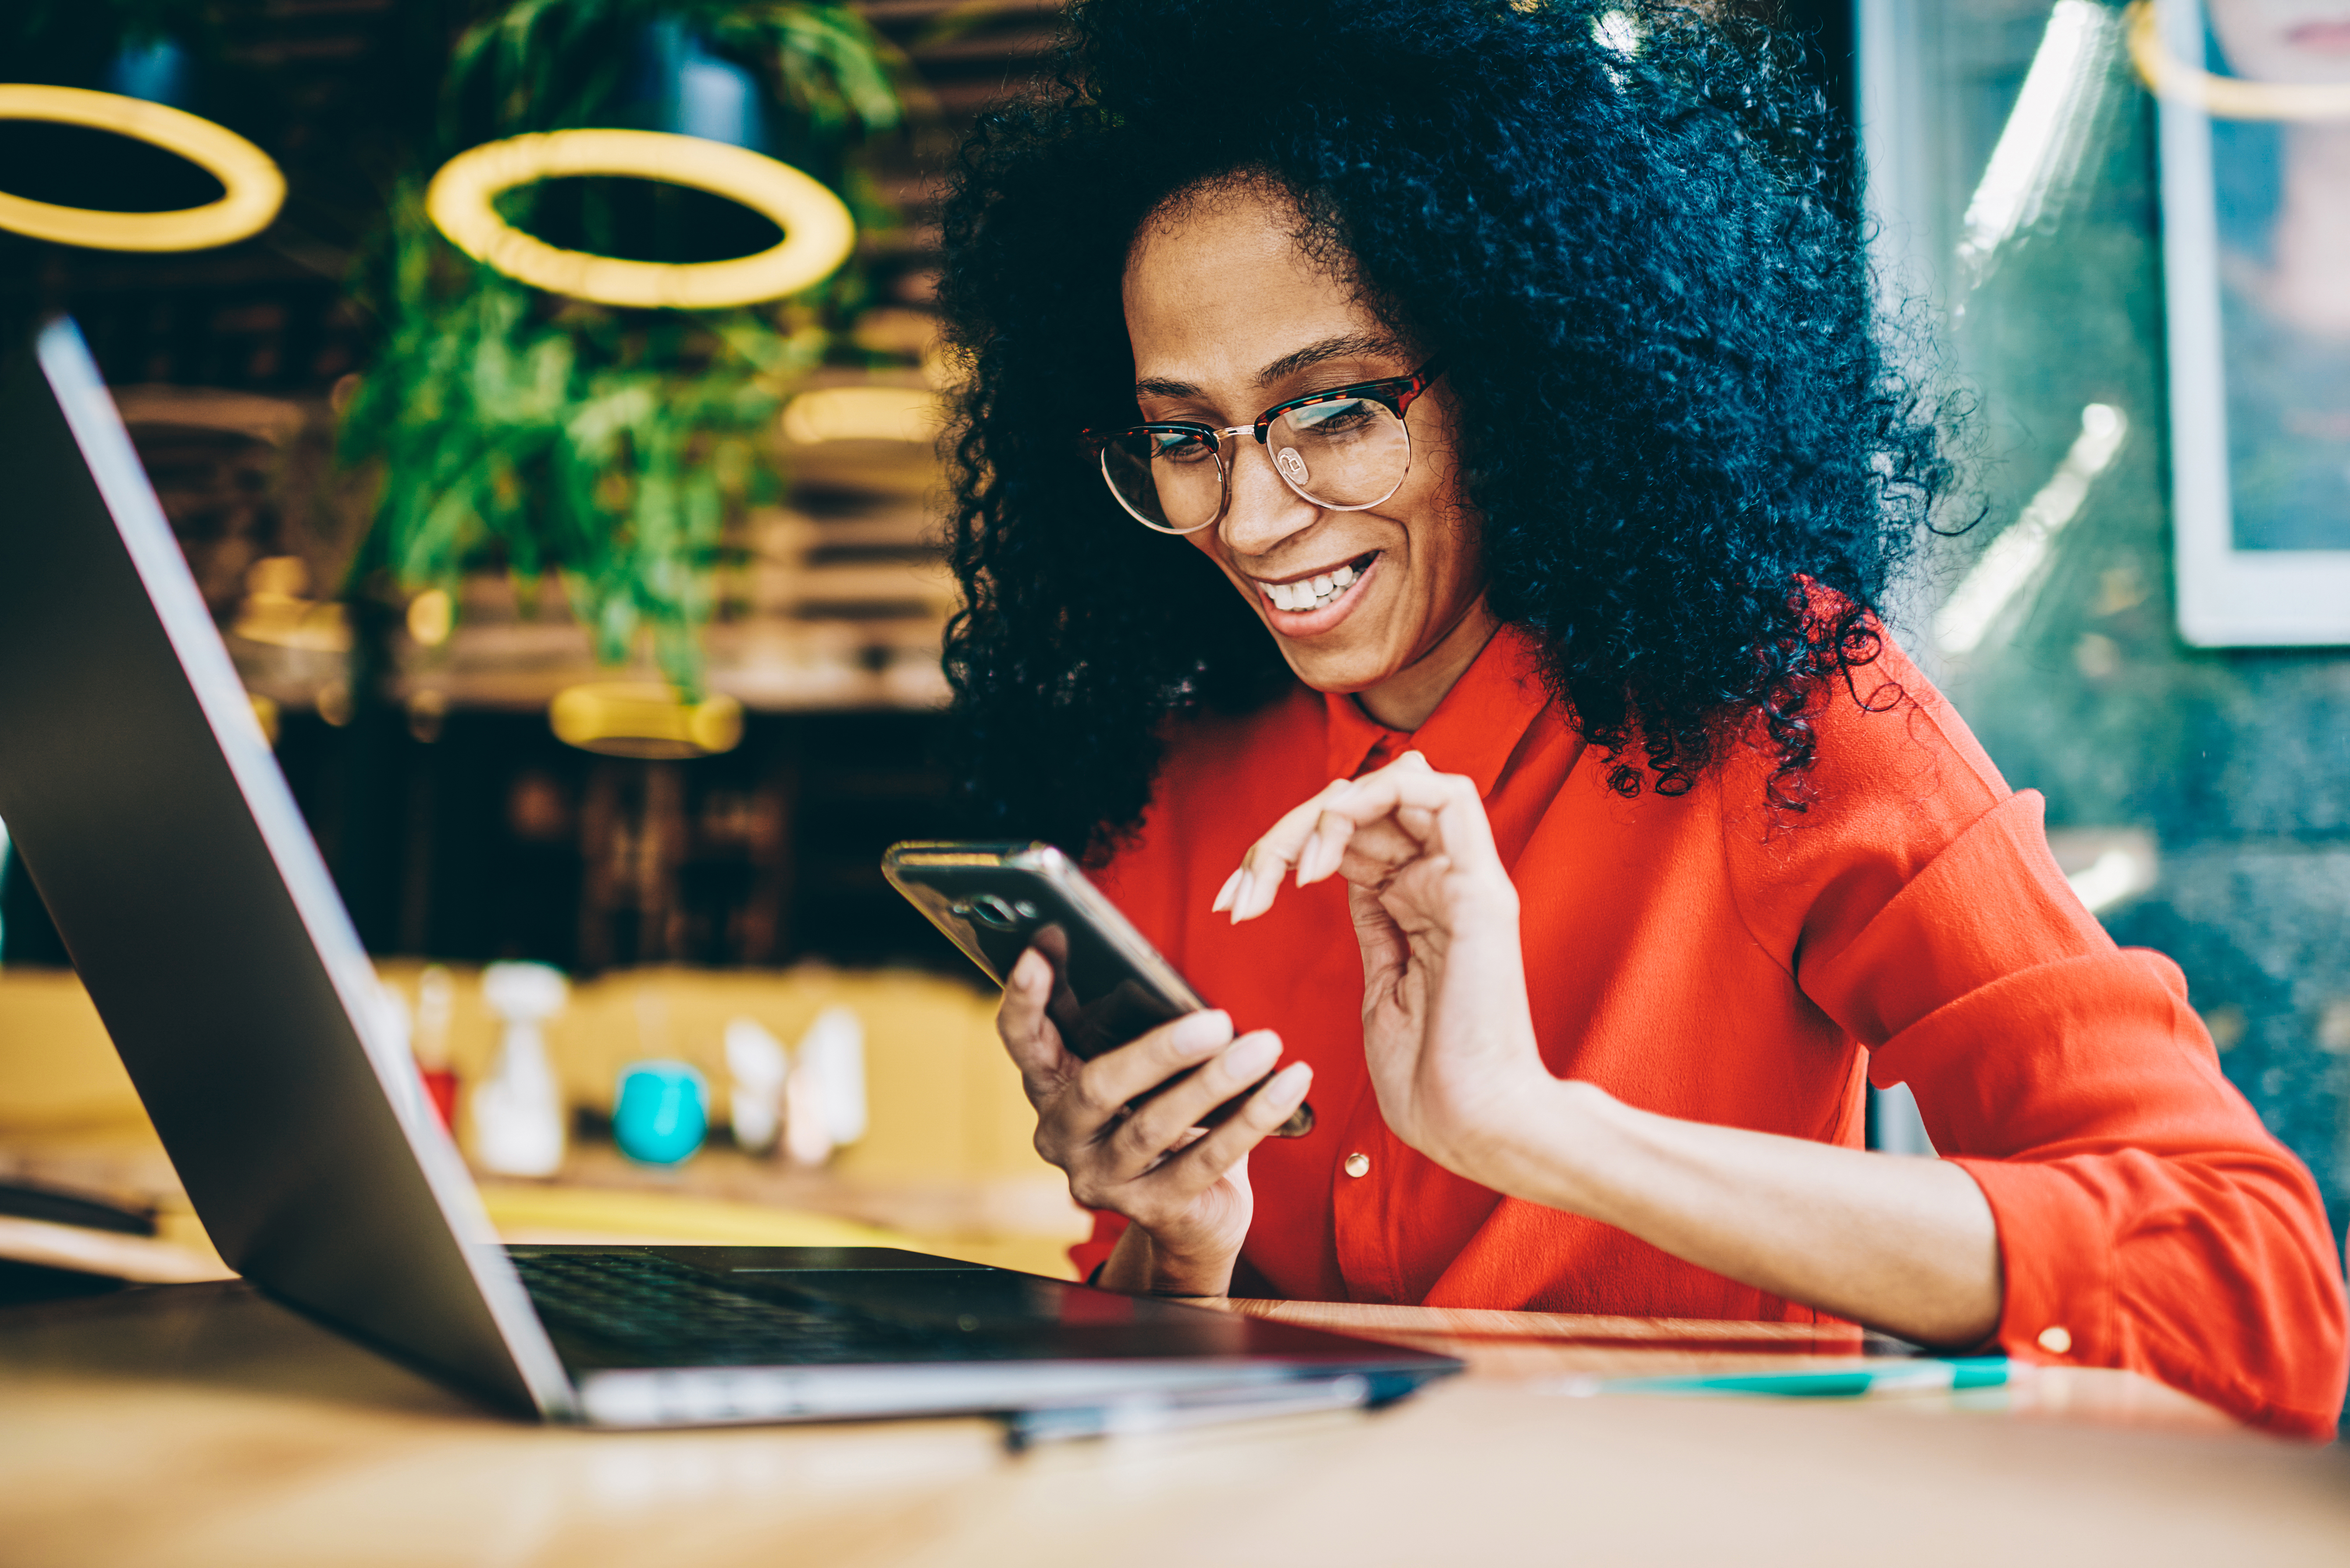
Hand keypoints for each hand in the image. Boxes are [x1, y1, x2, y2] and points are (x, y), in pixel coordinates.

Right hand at [995, 948, 1312, 1295]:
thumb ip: (1133, 1031)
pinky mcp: (1153, 1210)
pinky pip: (1207, 1160)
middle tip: (1218, 1021)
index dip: (1026, 997)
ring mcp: (1103, 1180)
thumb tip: (1173, 978)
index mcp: (1052, 1088)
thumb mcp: (1142, 1075)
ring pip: (1154, 1126)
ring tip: (1265, 1046)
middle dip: (1160, 1051)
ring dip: (1215, 1082)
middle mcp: (1063, 1137)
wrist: (1193, 1216)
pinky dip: (1254, 1118)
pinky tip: (1289, 1085)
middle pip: (1098, 1088)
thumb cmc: (1168, 1119)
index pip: (1024, 1041)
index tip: (1043, 946)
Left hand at [1218, 750, 1547, 1175]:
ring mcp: (1466, 881)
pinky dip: (1373, 801)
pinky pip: (1445, 796)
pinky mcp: (1480, 889)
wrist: (1475, 1125)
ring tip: (1288, 867)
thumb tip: (1344, 874)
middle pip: (1364, 807)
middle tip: (1248, 884)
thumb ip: (1373, 924)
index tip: (1235, 901)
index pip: (1354, 838)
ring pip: (1397, 784)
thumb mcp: (1383, 985)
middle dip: (1289, 832)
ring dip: (1323, 811)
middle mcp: (1445, 883)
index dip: (1287, 850)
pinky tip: (1327, 851)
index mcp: (1422, 906)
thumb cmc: (1432, 1080)